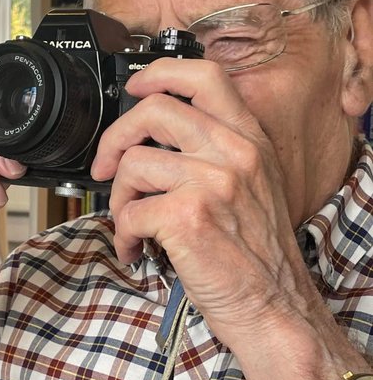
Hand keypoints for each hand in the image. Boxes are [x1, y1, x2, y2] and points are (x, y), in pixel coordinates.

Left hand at [90, 58, 306, 349]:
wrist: (274, 306)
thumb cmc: (259, 254)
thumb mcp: (254, 184)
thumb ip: (218, 150)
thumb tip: (156, 136)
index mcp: (249, 139)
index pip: (204, 75)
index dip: (160, 73)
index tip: (135, 88)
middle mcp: (233, 152)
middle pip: (154, 109)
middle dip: (115, 138)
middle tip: (106, 167)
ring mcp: (212, 183)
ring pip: (133, 164)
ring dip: (118, 199)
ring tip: (131, 224)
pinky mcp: (187, 217)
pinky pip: (130, 212)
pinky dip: (124, 236)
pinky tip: (137, 250)